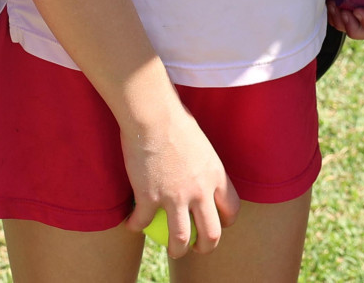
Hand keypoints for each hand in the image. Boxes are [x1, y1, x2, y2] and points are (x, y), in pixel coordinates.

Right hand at [122, 102, 239, 257]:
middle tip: (196, 247)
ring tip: (171, 250)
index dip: (226, 222)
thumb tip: (197, 169)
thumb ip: (201, 163)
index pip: (232, 209)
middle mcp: (200, 191)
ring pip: (181, 240)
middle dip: (206, 247)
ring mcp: (175, 197)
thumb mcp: (200, 143)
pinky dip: (136, 226)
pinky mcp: (150, 198)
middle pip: (212, 233)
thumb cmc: (174, 119)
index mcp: (216, 175)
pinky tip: (131, 224)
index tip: (216, 223)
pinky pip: (143, 223)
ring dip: (177, 250)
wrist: (153, 114)